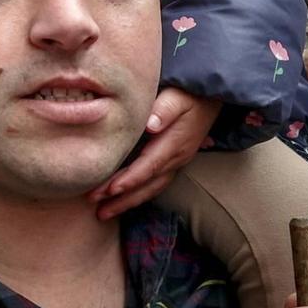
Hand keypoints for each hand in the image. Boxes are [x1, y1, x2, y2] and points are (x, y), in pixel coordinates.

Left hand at [86, 88, 219, 218]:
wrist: (210, 98)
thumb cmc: (189, 95)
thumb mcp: (178, 97)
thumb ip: (164, 109)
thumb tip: (150, 123)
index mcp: (174, 144)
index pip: (149, 166)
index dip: (129, 180)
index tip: (110, 190)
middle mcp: (176, 158)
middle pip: (147, 184)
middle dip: (122, 198)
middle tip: (97, 208)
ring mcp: (175, 163)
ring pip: (151, 189)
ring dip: (127, 202)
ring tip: (103, 212)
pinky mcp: (172, 163)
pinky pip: (154, 185)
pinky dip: (137, 195)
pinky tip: (121, 201)